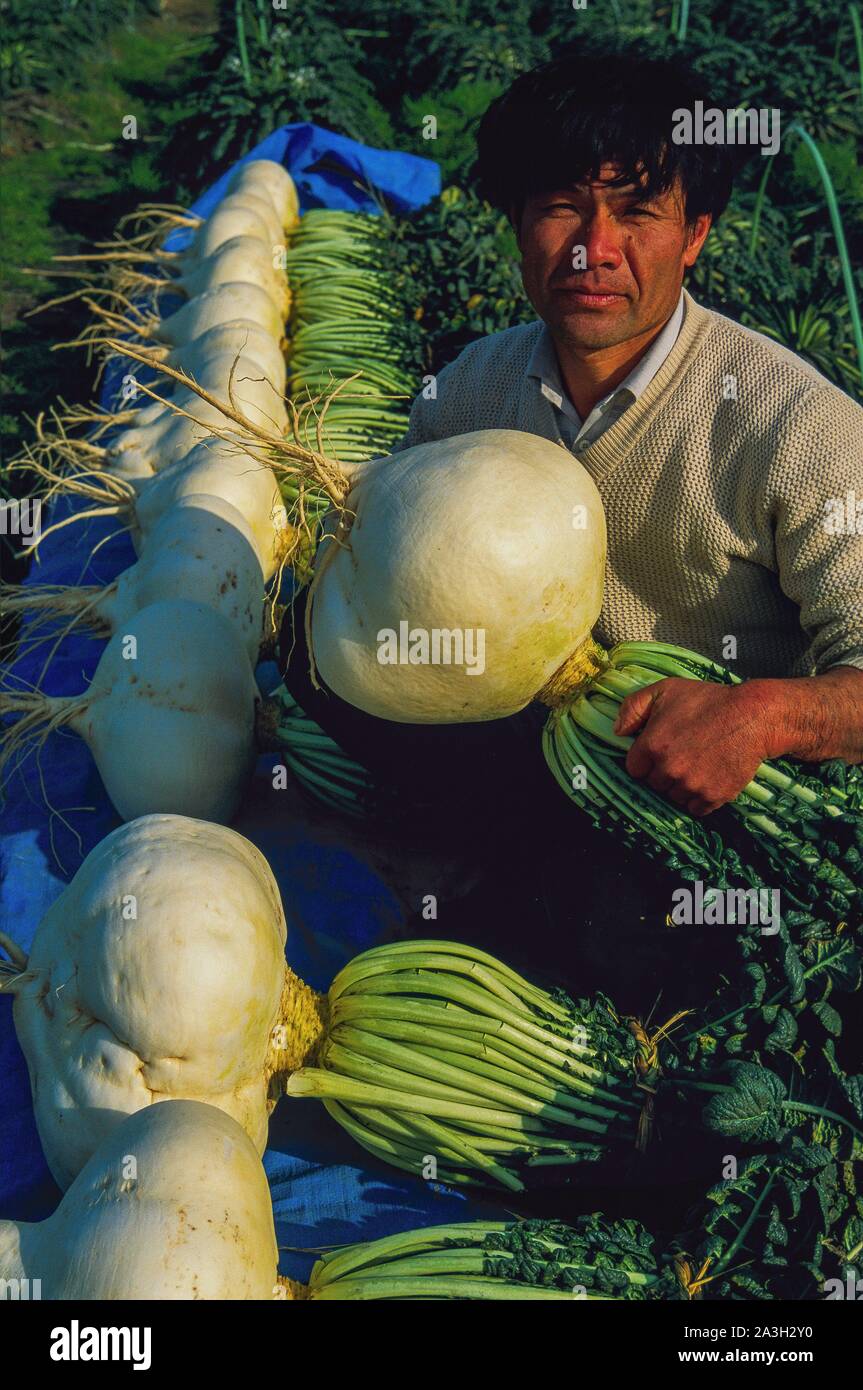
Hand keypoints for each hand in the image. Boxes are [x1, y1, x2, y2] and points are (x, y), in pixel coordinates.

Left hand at [613, 677, 777, 816]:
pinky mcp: (713, 797)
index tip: (659, 752)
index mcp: (652, 745)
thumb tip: (617, 732)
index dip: (646, 761)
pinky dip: (699, 799)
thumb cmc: (708, 700)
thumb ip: (633, 707)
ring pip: (674, 798)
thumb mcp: (665, 690)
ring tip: (697, 765)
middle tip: (683, 755)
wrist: (753, 716)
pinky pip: (695, 808)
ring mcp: (692, 786)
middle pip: (654, 785)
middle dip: (663, 773)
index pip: (634, 769)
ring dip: (680, 787)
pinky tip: (707, 779)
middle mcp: (669, 769)